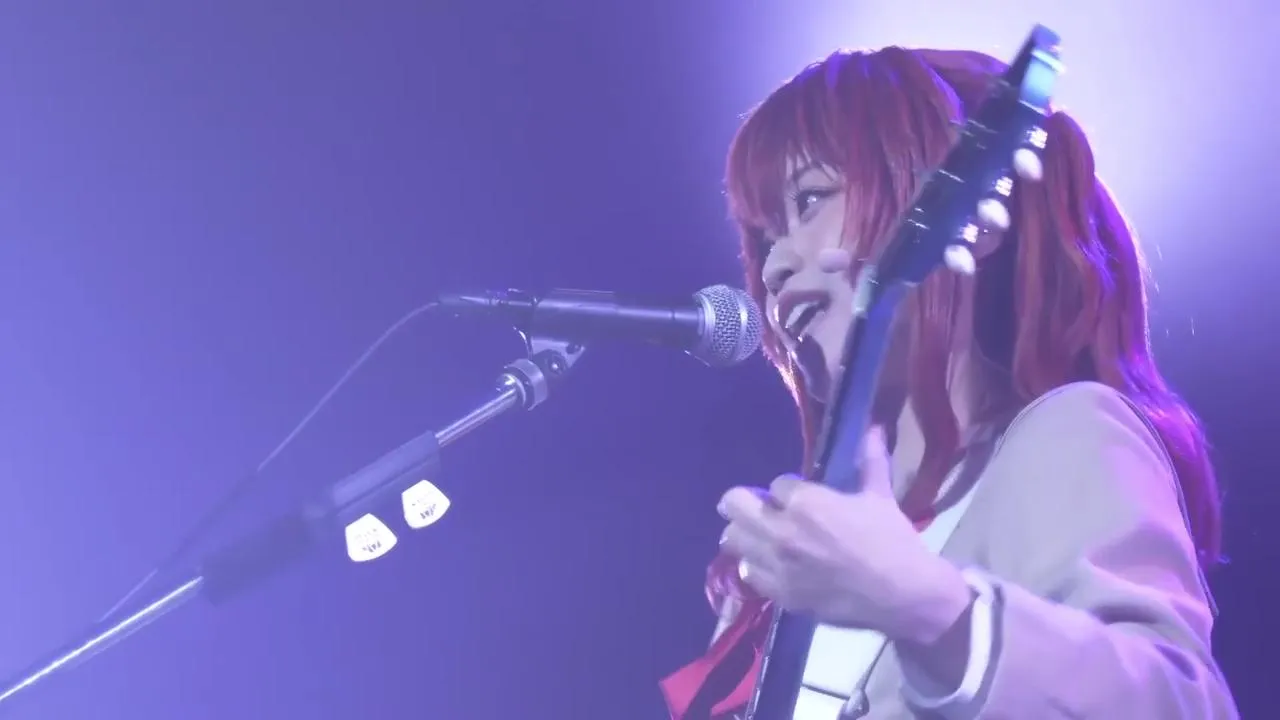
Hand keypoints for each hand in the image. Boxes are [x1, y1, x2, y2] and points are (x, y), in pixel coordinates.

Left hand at [717, 427, 970, 644]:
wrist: (903, 595)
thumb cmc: (892, 541)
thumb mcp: (880, 497)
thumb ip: (870, 461)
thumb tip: (874, 428)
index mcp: (805, 503)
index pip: (776, 484)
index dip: (788, 489)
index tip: (800, 496)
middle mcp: (782, 531)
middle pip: (735, 505)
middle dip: (744, 501)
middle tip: (756, 506)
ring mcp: (778, 565)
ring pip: (733, 539)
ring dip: (746, 533)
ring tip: (761, 535)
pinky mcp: (781, 594)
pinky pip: (748, 574)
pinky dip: (755, 566)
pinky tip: (771, 565)